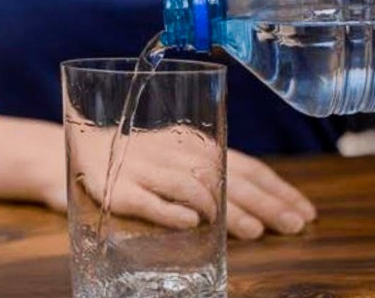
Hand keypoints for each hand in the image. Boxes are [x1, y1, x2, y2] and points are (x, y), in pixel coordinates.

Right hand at [67, 126, 315, 239]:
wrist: (70, 148)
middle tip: (293, 225)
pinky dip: (169, 211)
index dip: (277, 189)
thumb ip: (209, 172)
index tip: (304, 210)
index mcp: (195, 143)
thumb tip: (256, 201)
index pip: (246, 166)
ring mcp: (145, 170)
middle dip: (265, 203)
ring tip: (254, 231)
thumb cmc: (133, 157)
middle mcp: (174, 153)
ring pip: (192, 187)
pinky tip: (192, 223)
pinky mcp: (116, 189)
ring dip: (226, 210)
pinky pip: (145, 200)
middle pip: (228, 177)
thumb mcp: (174, 156)